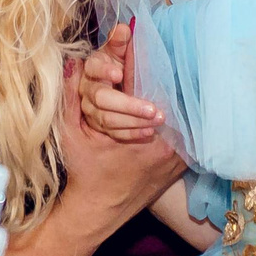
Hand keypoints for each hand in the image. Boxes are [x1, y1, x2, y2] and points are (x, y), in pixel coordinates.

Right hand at [57, 55, 185, 217]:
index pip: (150, 83)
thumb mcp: (69, 134)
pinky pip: (187, 135)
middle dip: (164, 76)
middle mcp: (167, 142)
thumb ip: (69, 96)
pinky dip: (181, 120)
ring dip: (176, 97)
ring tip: (175, 74)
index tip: (141, 43)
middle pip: (172, 97)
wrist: (97, 212)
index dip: (143, 60)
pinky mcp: (181, 165)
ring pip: (182, 116)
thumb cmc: (83, 172)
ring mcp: (177, 156)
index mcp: (141, 127)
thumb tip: (71, 62)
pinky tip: (175, 107)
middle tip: (163, 55)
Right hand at [78, 22, 162, 143]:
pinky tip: (149, 131)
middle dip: (128, 105)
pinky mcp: (99, 126)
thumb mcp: (121, 50)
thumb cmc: (121, 63)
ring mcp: (91, 110)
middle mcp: (87, 89)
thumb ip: (121, 41)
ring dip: (134, 121)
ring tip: (157, 120)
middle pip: (101, 99)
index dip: (104, 71)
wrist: (118, 84)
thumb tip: (125, 29)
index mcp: (93, 67)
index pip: (93, 68)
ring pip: (108, 119)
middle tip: (152, 109)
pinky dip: (132, 133)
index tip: (119, 74)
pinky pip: (114, 133)